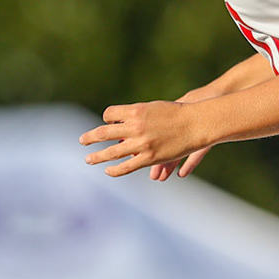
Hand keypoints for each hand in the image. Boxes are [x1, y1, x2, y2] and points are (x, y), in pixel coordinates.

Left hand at [79, 102, 206, 178]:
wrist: (197, 123)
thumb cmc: (177, 113)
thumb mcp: (153, 108)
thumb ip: (136, 115)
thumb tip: (120, 126)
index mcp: (135, 111)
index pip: (110, 115)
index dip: (107, 119)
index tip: (107, 123)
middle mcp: (135, 127)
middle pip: (104, 133)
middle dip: (91, 137)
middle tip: (82, 140)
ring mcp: (141, 143)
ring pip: (112, 152)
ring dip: (97, 156)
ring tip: (88, 159)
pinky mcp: (149, 157)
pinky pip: (126, 166)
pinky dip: (114, 170)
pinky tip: (107, 171)